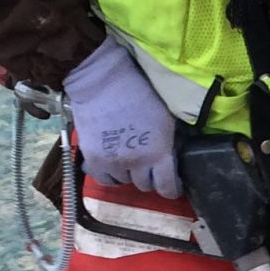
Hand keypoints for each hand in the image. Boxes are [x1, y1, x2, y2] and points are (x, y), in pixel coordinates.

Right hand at [64, 38, 181, 199]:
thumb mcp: (166, 117)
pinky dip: (111, 175)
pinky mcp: (93, 159)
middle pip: (145, 185)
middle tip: (148, 164)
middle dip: (149, 176)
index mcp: (158, 153)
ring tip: (128, 157)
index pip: (167, 188)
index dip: (171, 188)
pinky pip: (105, 180)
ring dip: (129, 173)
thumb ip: (171, 142)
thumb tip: (176, 158)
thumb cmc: (139, 93)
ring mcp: (113, 163)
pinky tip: (114, 164)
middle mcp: (136, 163)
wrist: (102, 81)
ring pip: (125, 182)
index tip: (172, 184)